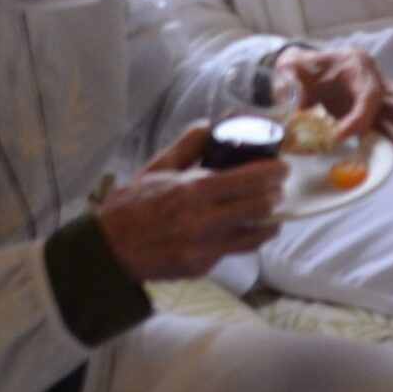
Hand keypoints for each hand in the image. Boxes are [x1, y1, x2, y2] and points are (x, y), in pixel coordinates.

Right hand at [93, 124, 286, 281]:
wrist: (109, 250)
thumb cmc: (133, 205)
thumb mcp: (159, 166)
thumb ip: (191, 143)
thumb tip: (217, 123)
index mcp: (191, 192)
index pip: (247, 181)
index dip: (272, 173)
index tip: (283, 166)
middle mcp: (201, 222)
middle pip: (258, 208)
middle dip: (275, 195)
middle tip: (279, 186)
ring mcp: (203, 249)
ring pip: (254, 236)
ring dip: (269, 221)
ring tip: (271, 210)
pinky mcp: (201, 268)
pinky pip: (234, 250)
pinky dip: (245, 238)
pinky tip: (246, 228)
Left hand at [275, 44, 392, 152]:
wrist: (301, 69)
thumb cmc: (300, 68)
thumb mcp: (289, 70)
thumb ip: (291, 87)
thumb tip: (298, 114)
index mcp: (356, 65)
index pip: (369, 94)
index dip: (359, 118)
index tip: (339, 138)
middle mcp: (374, 79)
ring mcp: (378, 97)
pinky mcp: (375, 114)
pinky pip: (391, 126)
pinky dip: (391, 141)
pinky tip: (386, 158)